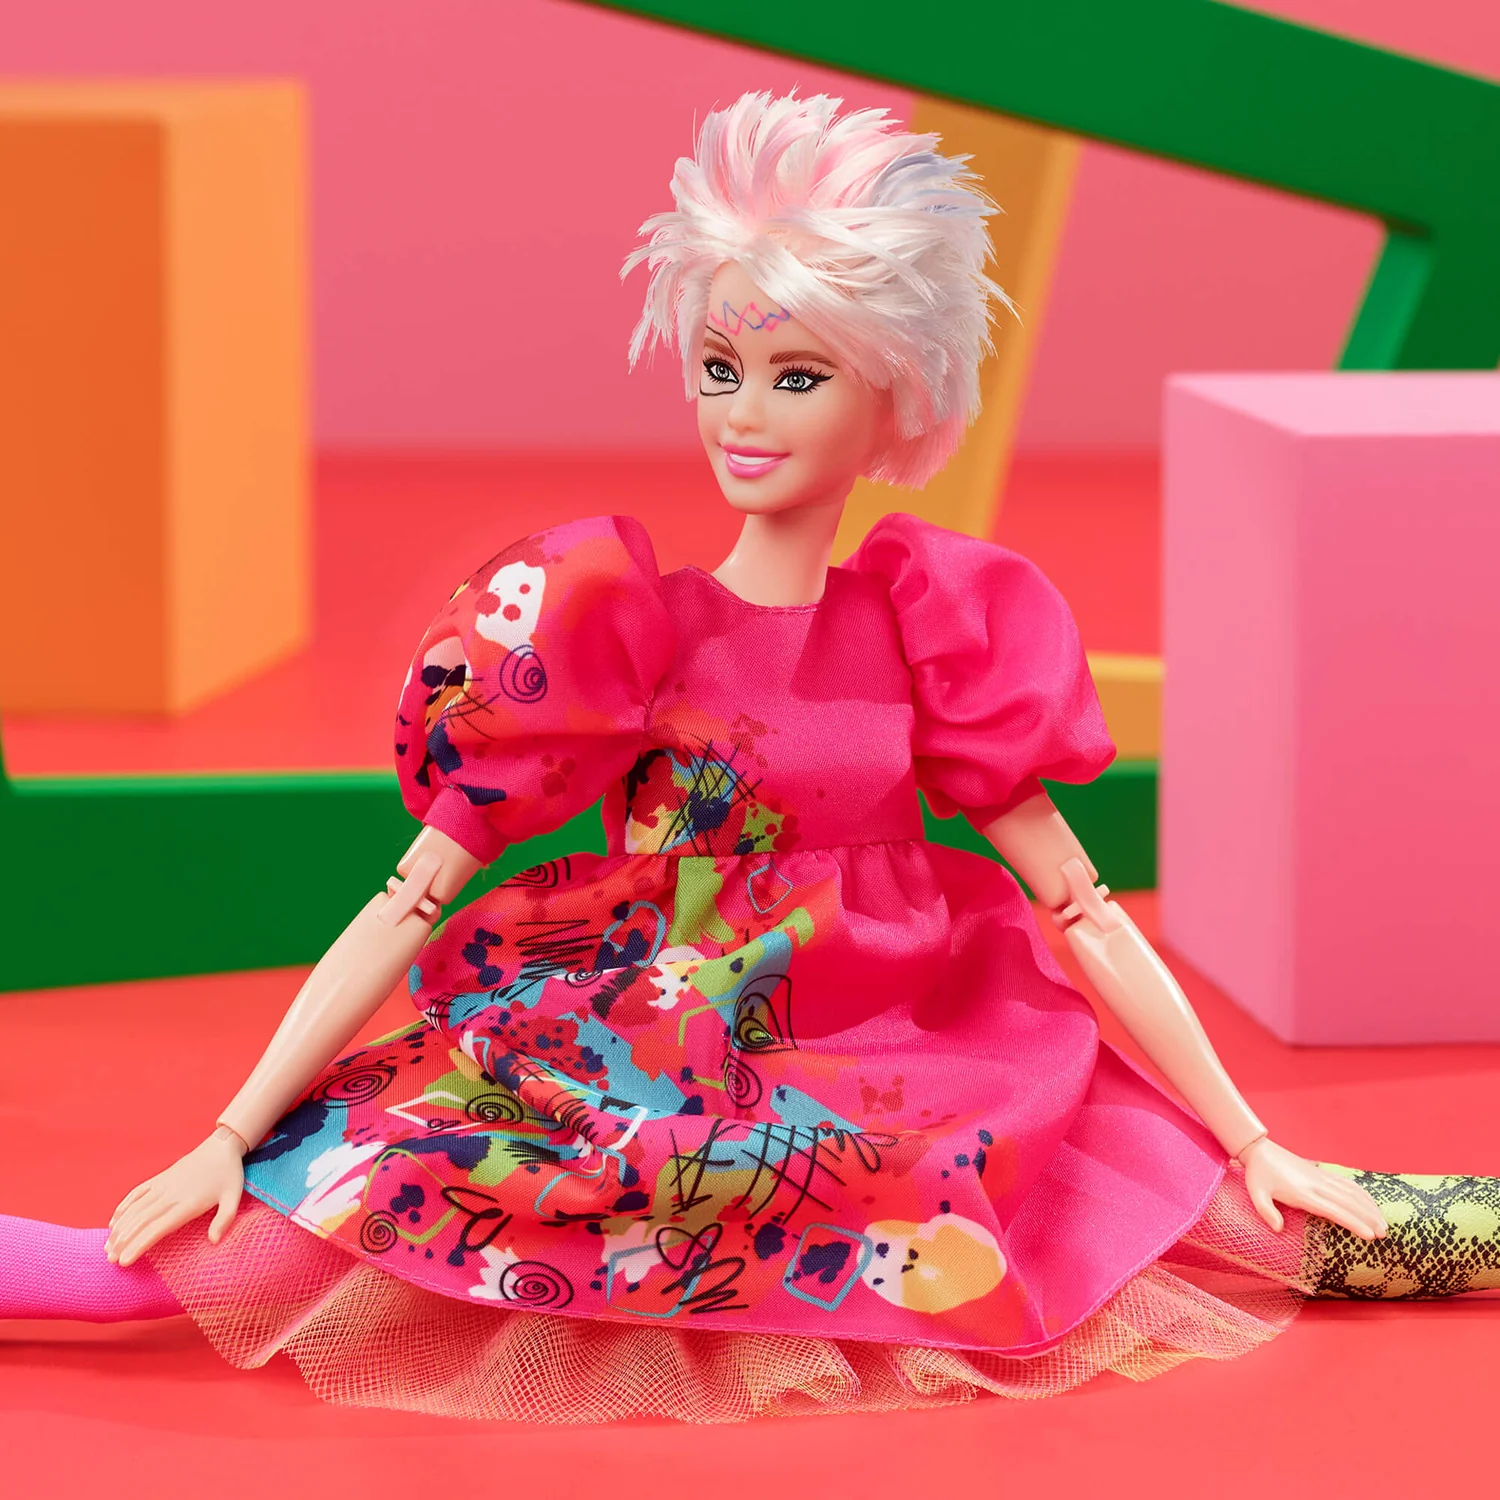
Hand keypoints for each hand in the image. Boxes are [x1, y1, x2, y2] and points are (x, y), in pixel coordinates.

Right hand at [105, 1127, 246, 1266]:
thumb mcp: (233, 1198)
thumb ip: (224, 1220)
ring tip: (108, 1247)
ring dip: (119, 1228)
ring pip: (134, 1209)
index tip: (125, 1261)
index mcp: (187, 1204)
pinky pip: (136, 1193)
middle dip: (123, 1242)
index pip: (157, 1228)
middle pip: (140, 1222)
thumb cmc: (228, 1175)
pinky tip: (113, 1222)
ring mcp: (162, 1185)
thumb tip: (214, 1241)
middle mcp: (170, 1195)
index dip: (138, 1245)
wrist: (221, 1146)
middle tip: (110, 1261)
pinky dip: (123, 1207)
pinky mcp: (159, 1178)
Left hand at [1240, 1137, 1387, 1239]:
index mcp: (1303, 1193)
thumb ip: (1266, 1212)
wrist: (1260, 1150)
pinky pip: (1347, 1184)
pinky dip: (1362, 1194)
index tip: (1370, 1235)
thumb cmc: (1258, 1175)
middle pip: (1349, 1203)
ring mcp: (1321, 1178)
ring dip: (1369, 1208)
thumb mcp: (1256, 1194)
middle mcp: (1316, 1185)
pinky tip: (1371, 1204)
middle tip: (1384, 1235)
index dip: (1353, 1223)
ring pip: (1352, 1193)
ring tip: (1383, 1224)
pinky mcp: (1323, 1173)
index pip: (1334, 1210)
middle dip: (1368, 1219)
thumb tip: (1278, 1230)